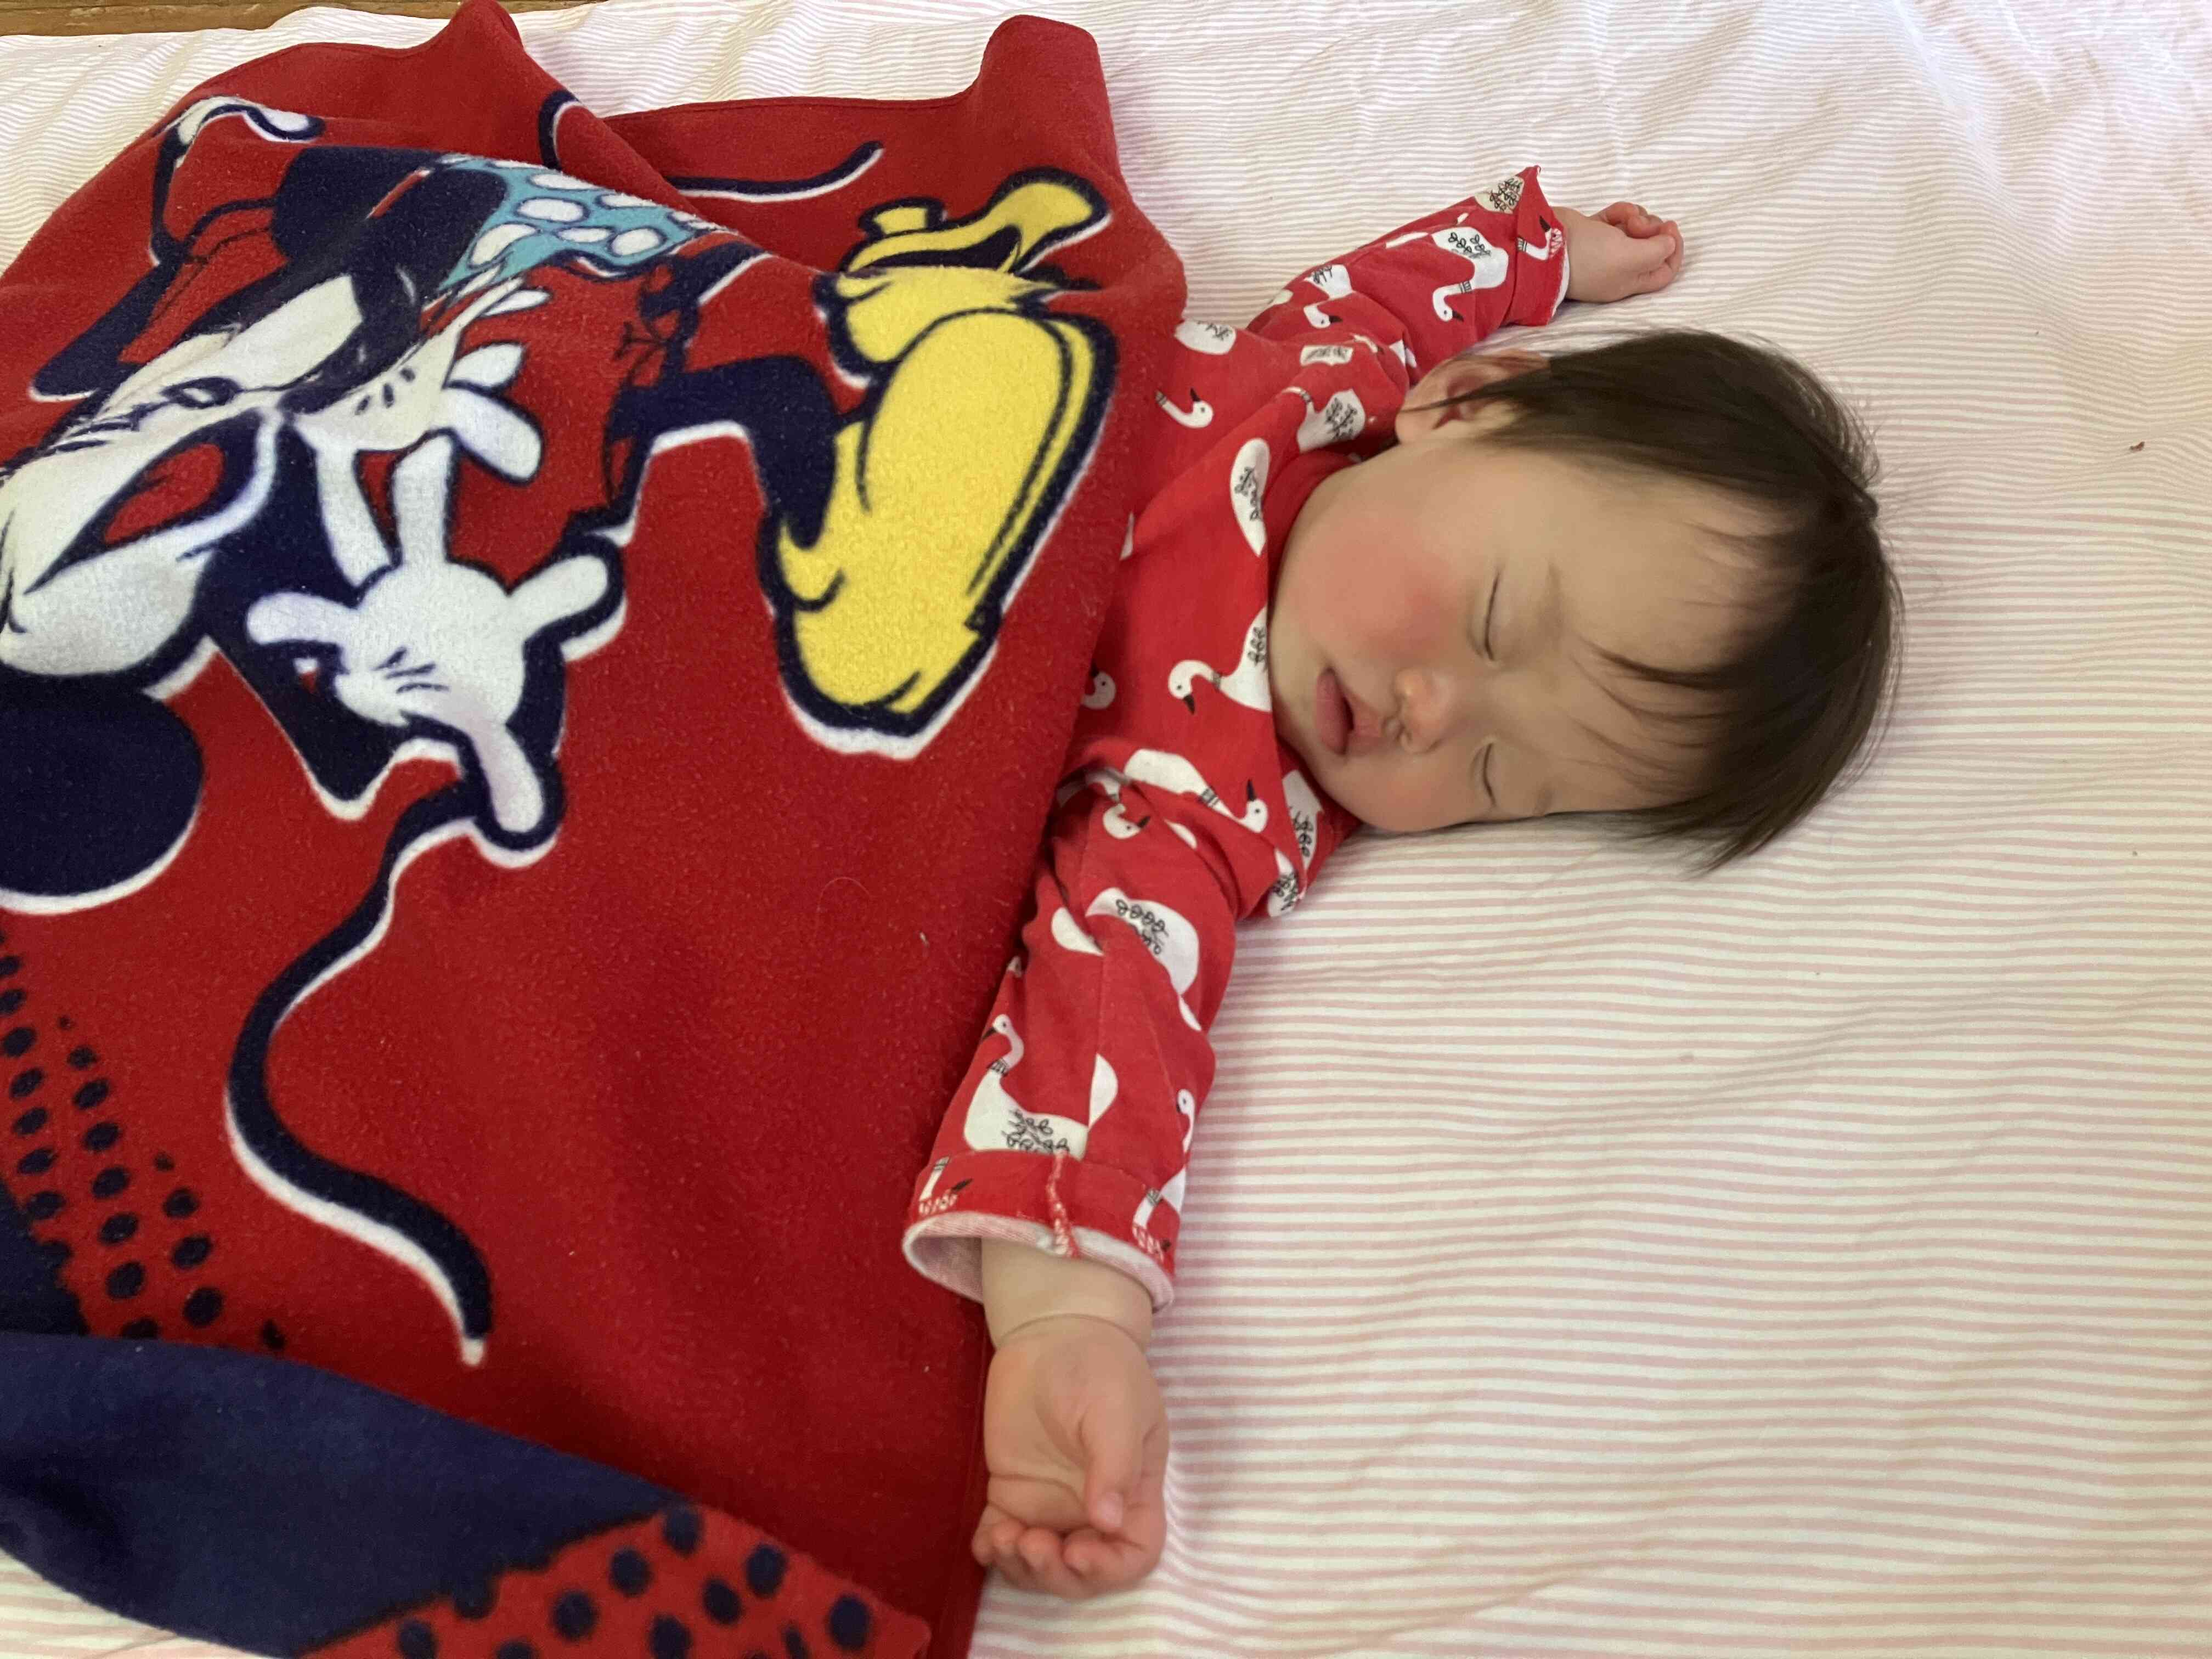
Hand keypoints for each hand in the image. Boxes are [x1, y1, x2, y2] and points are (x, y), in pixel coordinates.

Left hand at [974, 1312, 1169, 1596]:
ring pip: (1038, 1564)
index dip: (1109, 1569)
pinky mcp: (1011, 1492)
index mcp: (1132, 1492)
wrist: (1053, 1333)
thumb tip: (1107, 1522)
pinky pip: (1000, 1537)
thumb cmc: (1099, 1367)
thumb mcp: (1117, 1409)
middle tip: (1030, 1543)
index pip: (1134, 1554)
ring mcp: (1050, 1504)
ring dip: (1020, 1568)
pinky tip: (984, 1540)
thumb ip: (1114, 1464)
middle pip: (1082, 1573)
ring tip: (1002, 1538)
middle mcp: (1092, 1508)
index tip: (1077, 1553)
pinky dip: (990, 1551)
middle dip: (1056, 1575)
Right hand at [1558, 201, 1682, 302]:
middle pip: (1651, 246)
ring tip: (1627, 218)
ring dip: (1637, 217)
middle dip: (1652, 229)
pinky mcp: (1593, 232)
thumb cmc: (1591, 257)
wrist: (1548, 244)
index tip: (1670, 230)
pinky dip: (1620, 213)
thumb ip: (1659, 250)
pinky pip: (1616, 219)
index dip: (1674, 250)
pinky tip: (1615, 213)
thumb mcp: (1633, 258)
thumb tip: (1669, 241)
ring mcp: (1605, 249)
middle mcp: (1619, 268)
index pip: (1665, 271)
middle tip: (1640, 224)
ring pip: (1636, 229)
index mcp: (1630, 281)